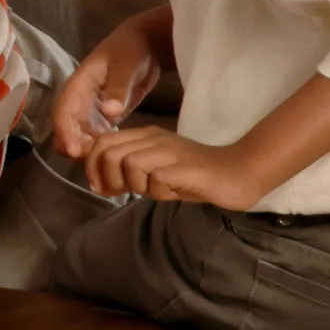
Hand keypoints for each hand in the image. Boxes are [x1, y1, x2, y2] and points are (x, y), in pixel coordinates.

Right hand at [54, 24, 161, 158]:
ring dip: (86, 151)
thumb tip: (109, 112)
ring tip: (104, 166)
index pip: (63, 112)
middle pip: (66, 129)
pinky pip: (93, 138)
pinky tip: (112, 159)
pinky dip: (98, 149)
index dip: (65, 132)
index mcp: (78, 85)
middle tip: (93, 165)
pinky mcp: (103, 118)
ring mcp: (90, 111)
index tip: (74, 152)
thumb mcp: (126, 65)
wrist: (146, 43)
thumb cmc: (132, 49)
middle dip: (74, 148)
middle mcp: (79, 101)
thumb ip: (118, 89)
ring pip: (78, 137)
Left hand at [82, 127, 267, 210]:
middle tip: (125, 193)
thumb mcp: (154, 172)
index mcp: (145, 136)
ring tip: (155, 190)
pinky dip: (159, 192)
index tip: (101, 187)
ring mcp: (171, 151)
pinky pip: (156, 180)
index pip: (102, 142)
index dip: (92, 166)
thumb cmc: (193, 175)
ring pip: (130, 164)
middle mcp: (155, 138)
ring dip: (136, 185)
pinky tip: (173, 192)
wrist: (237, 172)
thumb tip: (97, 182)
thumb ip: (127, 172)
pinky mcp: (186, 167)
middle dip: (109, 178)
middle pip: (110, 153)